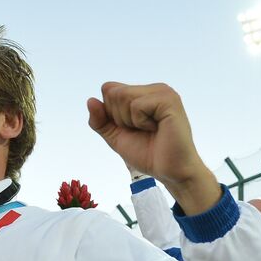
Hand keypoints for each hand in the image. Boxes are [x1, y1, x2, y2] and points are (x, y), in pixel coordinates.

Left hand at [88, 82, 219, 213]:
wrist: (170, 172)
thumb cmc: (148, 154)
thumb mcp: (116, 137)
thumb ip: (100, 120)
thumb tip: (90, 100)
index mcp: (144, 93)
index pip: (108, 89)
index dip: (112, 114)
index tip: (132, 128)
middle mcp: (154, 88)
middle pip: (114, 92)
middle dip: (120, 117)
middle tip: (142, 131)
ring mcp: (163, 92)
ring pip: (123, 96)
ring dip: (130, 120)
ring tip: (150, 130)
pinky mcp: (169, 101)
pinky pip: (137, 105)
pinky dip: (140, 122)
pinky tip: (157, 129)